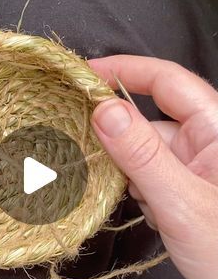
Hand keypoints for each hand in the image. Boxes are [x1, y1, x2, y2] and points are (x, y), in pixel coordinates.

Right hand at [89, 55, 217, 278]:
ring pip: (146, 151)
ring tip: (104, 182)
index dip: (125, 71)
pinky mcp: (187, 192)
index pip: (167, 80)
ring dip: (125, 167)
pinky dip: (136, 188)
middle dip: (117, 132)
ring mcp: (196, 169)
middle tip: (75, 139)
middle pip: (150, 119)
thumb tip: (103, 111)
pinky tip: (135, 207)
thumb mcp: (180, 202)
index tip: (83, 77)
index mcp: (216, 129)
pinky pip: (151, 176)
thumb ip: (141, 155)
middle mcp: (206, 142)